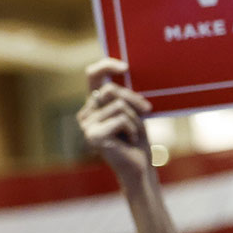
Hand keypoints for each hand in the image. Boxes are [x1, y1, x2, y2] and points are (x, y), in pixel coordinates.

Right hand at [76, 60, 153, 181]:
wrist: (139, 167)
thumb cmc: (137, 139)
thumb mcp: (134, 112)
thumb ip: (125, 96)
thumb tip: (125, 71)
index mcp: (94, 104)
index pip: (93, 76)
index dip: (106, 66)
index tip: (125, 67)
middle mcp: (86, 113)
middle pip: (112, 89)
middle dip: (134, 100)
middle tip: (146, 112)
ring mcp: (86, 125)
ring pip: (119, 105)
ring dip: (135, 119)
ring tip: (132, 134)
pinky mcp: (93, 135)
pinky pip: (121, 119)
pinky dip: (133, 129)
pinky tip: (129, 141)